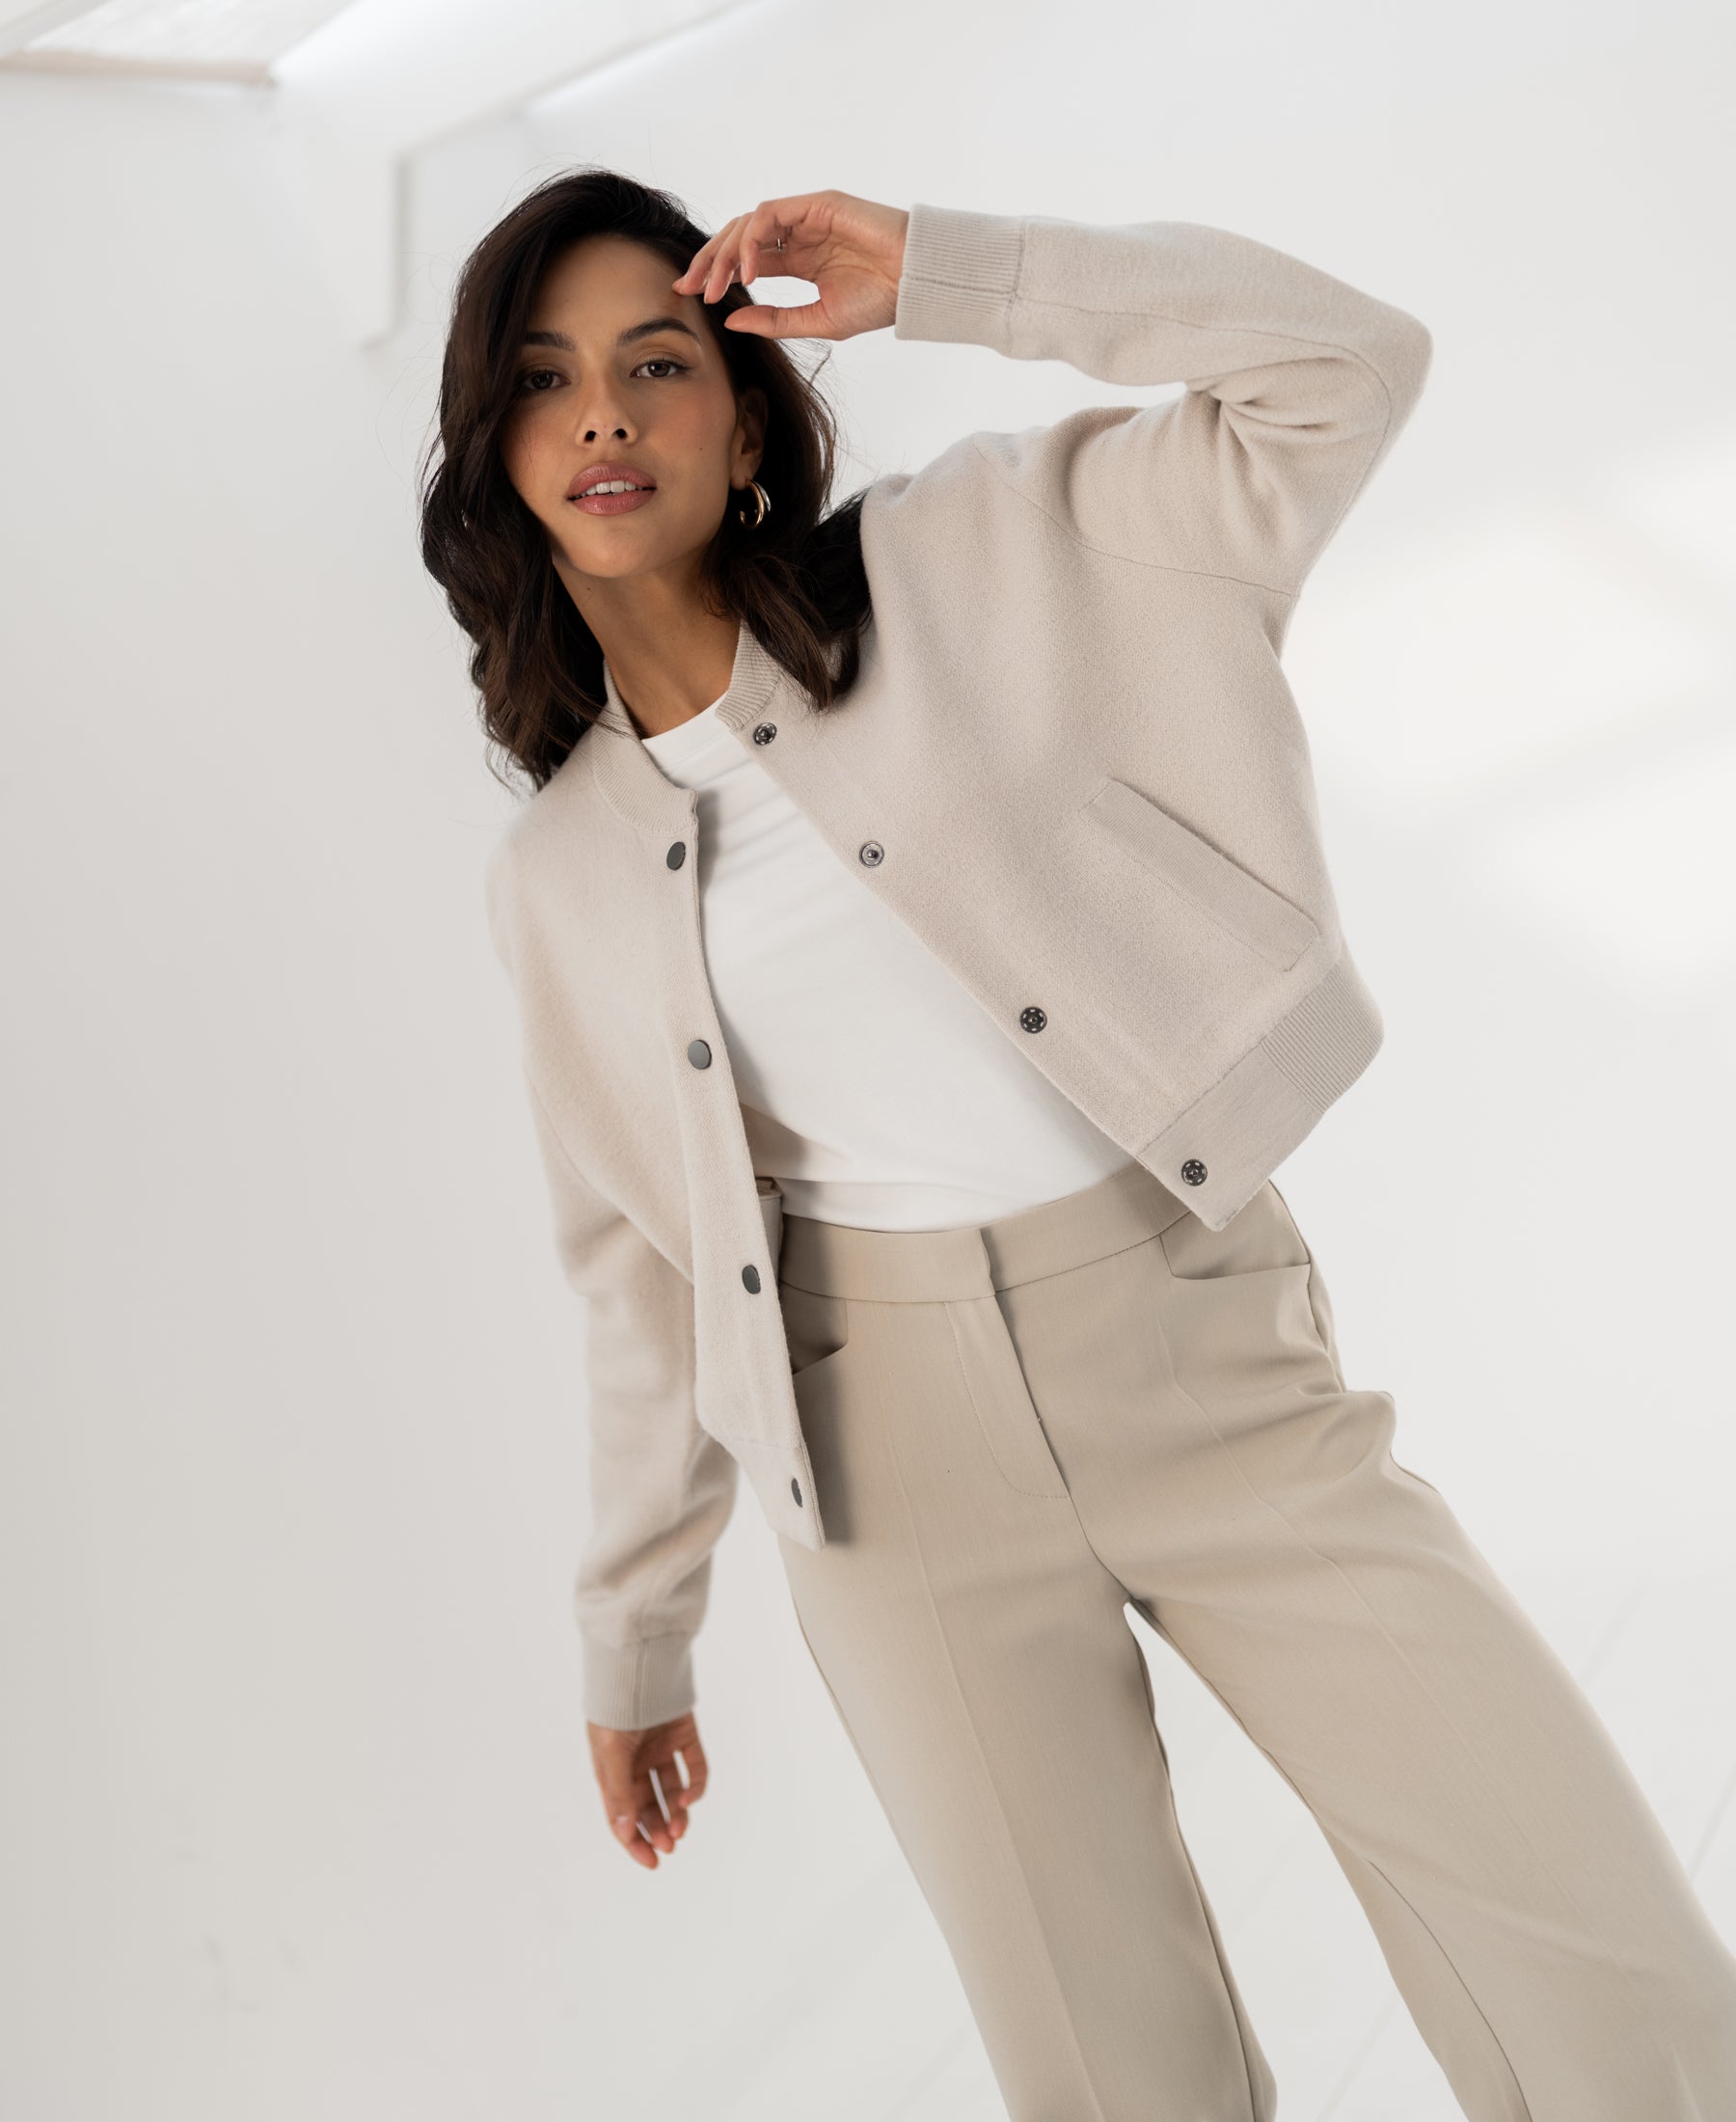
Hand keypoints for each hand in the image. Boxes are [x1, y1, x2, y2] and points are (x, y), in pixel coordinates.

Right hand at [588, 1711, 707, 1870]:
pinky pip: (693, 1765)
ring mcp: (660, 1748)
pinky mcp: (683, 1734)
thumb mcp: (610, 1755)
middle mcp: (636, 1762)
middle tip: (670, 1846)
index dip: (635, 1840)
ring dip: (677, 1812)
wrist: (639, 1663)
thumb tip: (626, 1833)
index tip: (652, 1862)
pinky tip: (691, 1798)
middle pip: (649, 1805)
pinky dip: (696, 1784)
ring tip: (681, 1828)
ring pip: (672, 1790)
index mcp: (612, 1769)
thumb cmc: (615, 1708)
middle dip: (658, 1828)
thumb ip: (619, 1794)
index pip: (623, 1814)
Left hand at [672, 189, 909, 341]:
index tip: (690, 296)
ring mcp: (806, 217)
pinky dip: (752, 241)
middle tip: (688, 287)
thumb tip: (729, 320)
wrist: (915, 282)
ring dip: (726, 253)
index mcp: (798, 260)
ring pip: (747, 224)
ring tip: (716, 285)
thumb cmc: (879, 302)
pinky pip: (769, 215)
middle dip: (709, 261)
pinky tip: (748, 272)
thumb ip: (774, 320)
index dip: (716, 275)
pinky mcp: (816, 204)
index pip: (746, 260)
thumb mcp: (818, 321)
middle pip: (739, 238)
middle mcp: (798, 235)